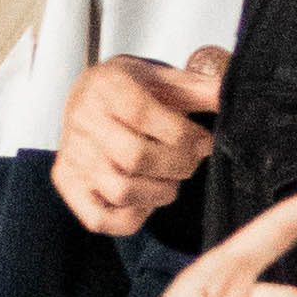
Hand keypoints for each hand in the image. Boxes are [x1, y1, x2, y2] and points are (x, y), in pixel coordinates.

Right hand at [56, 45, 228, 241]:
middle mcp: (83, 120)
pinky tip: (145, 197)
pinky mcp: (67, 184)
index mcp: (107, 87)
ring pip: (122, 191)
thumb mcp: (160, 78)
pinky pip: (101, 219)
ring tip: (169, 178)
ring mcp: (73, 156)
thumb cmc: (125, 91)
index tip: (204, 140)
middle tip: (191, 161)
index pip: (144, 115)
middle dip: (178, 165)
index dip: (185, 135)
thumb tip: (228, 91)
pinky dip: (132, 217)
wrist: (86, 99)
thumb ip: (195, 87)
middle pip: (135, 158)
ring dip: (160, 191)